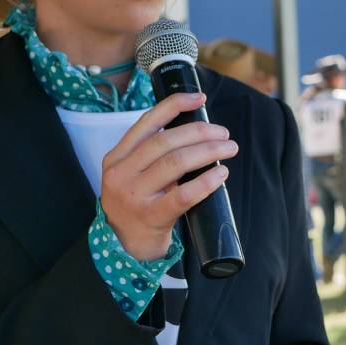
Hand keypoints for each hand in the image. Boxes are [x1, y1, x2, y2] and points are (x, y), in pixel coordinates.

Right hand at [100, 93, 237, 260]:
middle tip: (224, 134)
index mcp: (116, 157)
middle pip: (166, 141)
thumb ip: (149, 154)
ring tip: (228, 149)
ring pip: (176, 163)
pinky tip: (221, 174)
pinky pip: (184, 195)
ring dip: (208, 151)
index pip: (147, 122)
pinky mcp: (151, 216)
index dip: (175, 105)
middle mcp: (121, 173)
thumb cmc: (135, 205)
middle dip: (200, 132)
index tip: (200, 98)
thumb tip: (193, 130)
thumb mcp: (130, 174)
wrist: (123, 246)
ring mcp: (134, 195)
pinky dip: (206, 181)